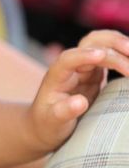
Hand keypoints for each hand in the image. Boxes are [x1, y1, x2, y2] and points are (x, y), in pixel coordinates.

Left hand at [30, 30, 128, 150]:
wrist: (46, 124)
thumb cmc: (48, 123)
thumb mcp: (52, 121)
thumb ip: (63, 111)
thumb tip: (80, 101)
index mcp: (57, 75)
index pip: (69, 58)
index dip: (84, 54)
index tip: (101, 55)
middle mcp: (71, 67)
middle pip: (89, 43)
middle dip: (111, 45)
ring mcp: (84, 68)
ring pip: (102, 45)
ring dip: (119, 45)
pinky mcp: (95, 73)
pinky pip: (110, 57)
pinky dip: (123, 55)